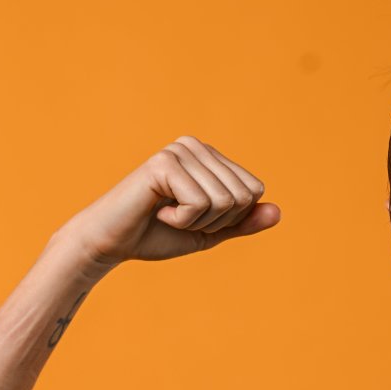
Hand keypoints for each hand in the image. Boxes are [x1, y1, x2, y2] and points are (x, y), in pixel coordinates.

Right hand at [58, 136, 280, 266]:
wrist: (111, 243)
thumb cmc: (157, 235)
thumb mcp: (210, 232)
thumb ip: (243, 223)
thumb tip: (278, 213)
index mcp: (210, 156)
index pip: (254, 191)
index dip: (231, 218)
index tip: (196, 217)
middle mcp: (196, 146)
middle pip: (244, 195)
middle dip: (217, 221)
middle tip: (180, 218)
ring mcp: (179, 151)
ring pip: (224, 201)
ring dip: (197, 222)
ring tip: (167, 214)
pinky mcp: (164, 163)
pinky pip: (200, 203)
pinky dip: (181, 220)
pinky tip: (157, 211)